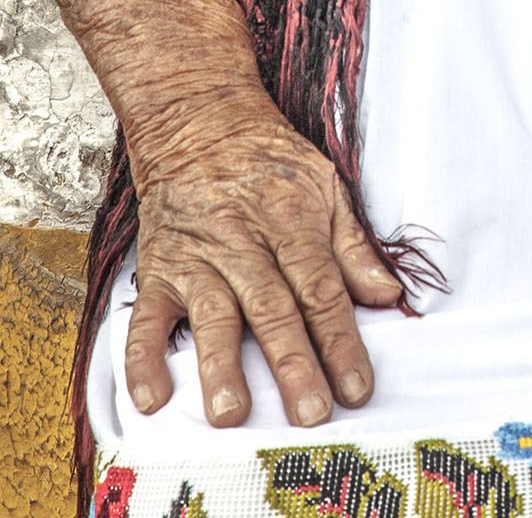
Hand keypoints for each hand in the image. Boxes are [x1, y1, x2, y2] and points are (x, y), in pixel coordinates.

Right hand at [124, 105, 404, 428]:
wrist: (198, 118)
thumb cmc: (269, 158)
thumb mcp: (325, 185)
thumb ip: (354, 246)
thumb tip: (388, 295)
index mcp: (292, 221)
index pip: (321, 289)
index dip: (341, 341)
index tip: (357, 388)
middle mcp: (243, 242)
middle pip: (272, 307)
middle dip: (292, 363)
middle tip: (309, 414)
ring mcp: (197, 257)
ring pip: (211, 314)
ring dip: (220, 365)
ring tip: (231, 411)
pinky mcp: (157, 268)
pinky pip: (146, 317)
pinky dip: (143, 358)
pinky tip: (152, 397)